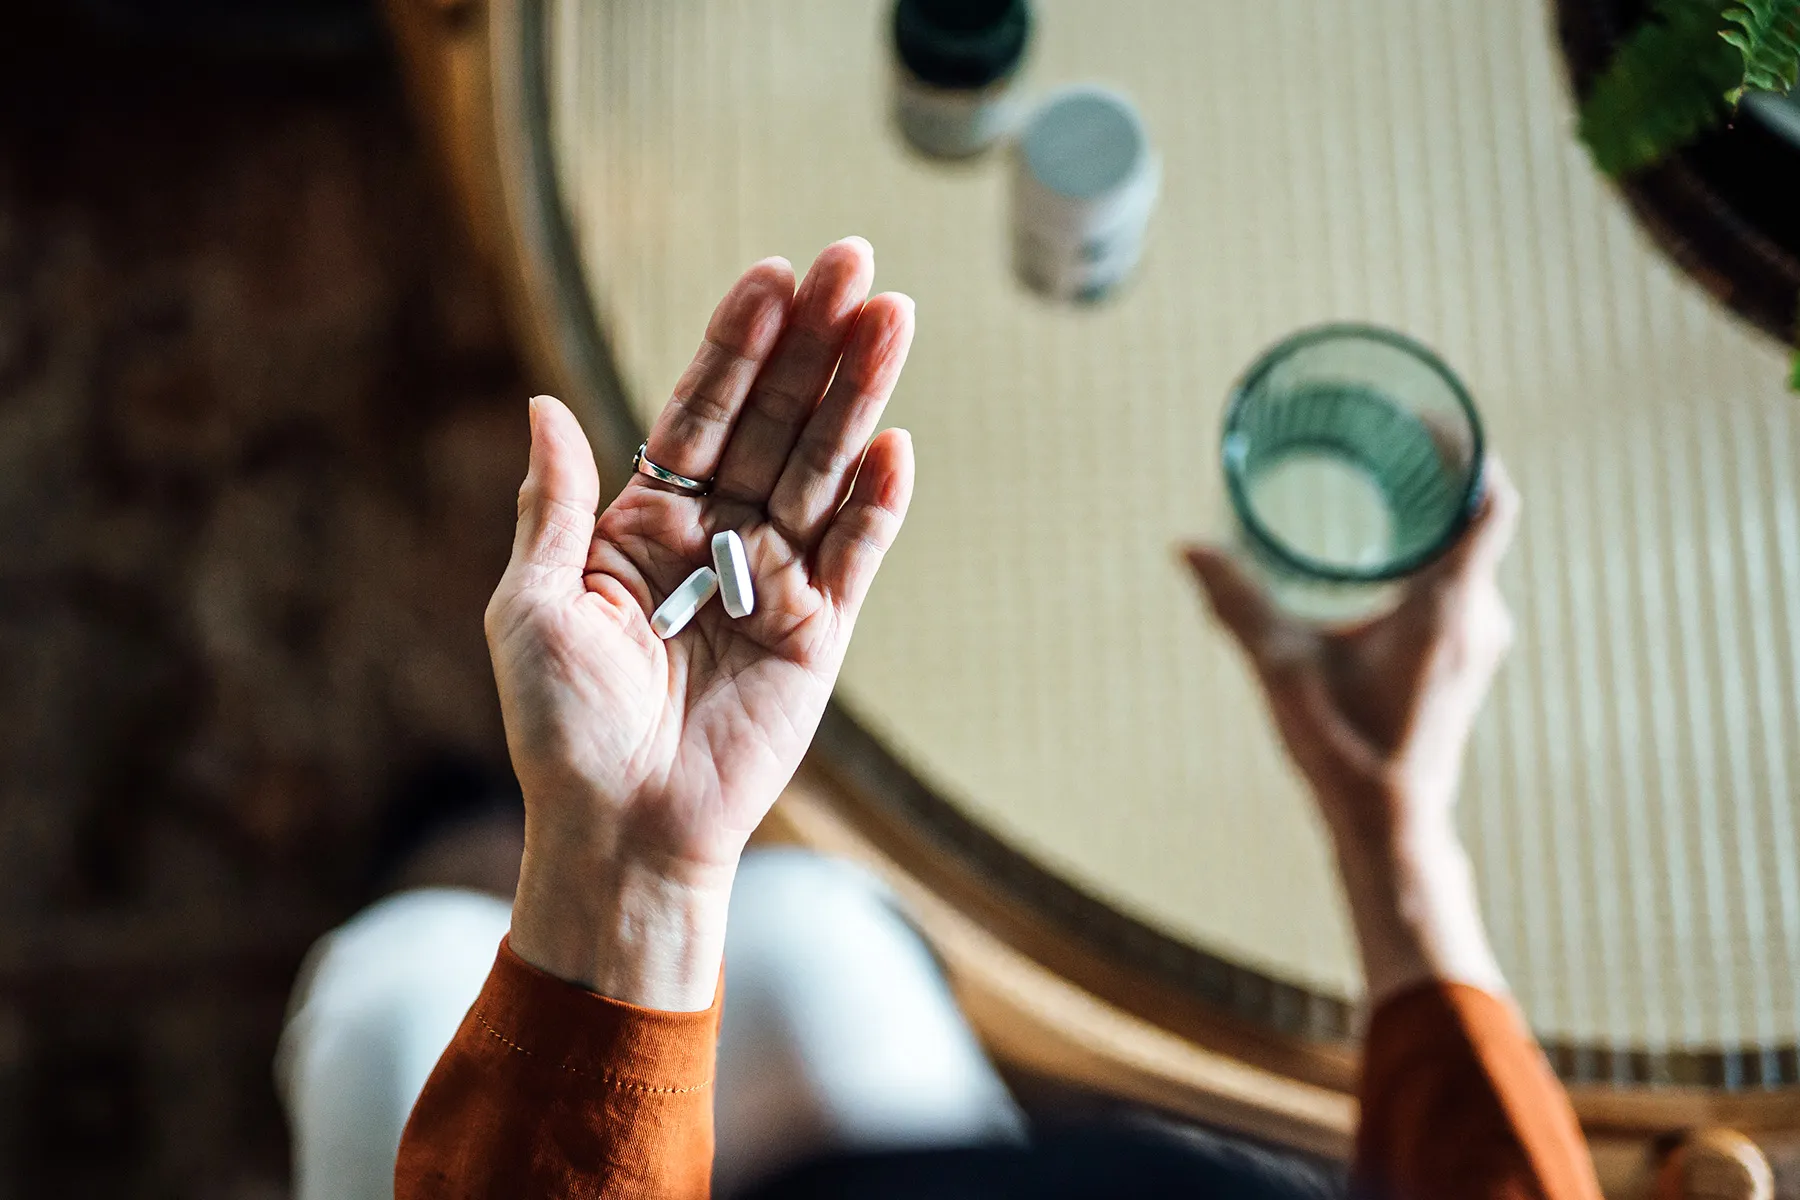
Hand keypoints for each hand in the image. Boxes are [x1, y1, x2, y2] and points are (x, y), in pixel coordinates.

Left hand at [486, 239, 914, 1008]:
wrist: (620, 829)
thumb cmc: (562, 728)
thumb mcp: (530, 607)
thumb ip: (556, 506)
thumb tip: (547, 404)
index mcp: (643, 523)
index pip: (699, 411)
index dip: (736, 345)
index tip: (771, 275)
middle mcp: (715, 538)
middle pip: (774, 420)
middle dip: (814, 343)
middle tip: (857, 263)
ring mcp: (773, 581)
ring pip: (822, 469)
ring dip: (858, 396)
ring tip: (893, 317)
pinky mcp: (818, 633)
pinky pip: (855, 556)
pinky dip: (876, 503)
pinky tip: (896, 443)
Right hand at [1185, 458, 1520, 1000]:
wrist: (1390, 824)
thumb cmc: (1343, 749)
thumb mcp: (1282, 668)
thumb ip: (1236, 603)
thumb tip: (1187, 547)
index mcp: (1448, 607)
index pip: (1487, 501)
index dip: (1466, 449)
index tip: (1425, 419)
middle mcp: (1479, 617)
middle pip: (1479, 517)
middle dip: (1439, 471)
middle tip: (1387, 437)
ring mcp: (1480, 640)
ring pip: (1471, 551)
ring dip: (1436, 513)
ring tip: (1384, 480)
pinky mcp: (1466, 660)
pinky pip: (1463, 581)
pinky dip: (1434, 551)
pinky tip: (1389, 548)